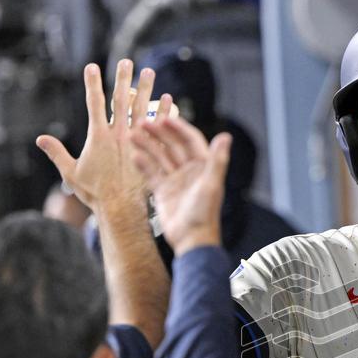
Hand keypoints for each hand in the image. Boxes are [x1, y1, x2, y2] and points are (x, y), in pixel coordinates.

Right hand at [36, 60, 172, 211]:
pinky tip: (171, 100)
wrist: (120, 209)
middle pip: (121, 100)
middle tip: (127, 61)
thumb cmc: (95, 193)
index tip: (91, 66)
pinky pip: (160, 128)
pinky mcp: (151, 151)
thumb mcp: (71, 173)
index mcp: (98, 136)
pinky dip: (165, 112)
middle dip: (123, 79)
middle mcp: (119, 135)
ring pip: (142, 109)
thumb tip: (40, 139)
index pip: (94, 103)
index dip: (92, 83)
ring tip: (150, 71)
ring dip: (146, 89)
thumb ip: (57, 153)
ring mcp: (137, 142)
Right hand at [131, 116, 230, 254]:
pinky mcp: (164, 191)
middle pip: (173, 146)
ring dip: (147, 145)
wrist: (191, 239)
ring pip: (160, 158)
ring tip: (131, 134)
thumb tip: (226, 135)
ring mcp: (176, 181)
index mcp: (203, 167)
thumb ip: (217, 160)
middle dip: (159, 133)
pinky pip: (151, 174)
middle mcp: (190, 171)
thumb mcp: (211, 184)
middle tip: (142, 121)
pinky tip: (133, 155)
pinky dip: (143, 164)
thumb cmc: (204, 213)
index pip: (190, 140)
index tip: (164, 117)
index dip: (178, 128)